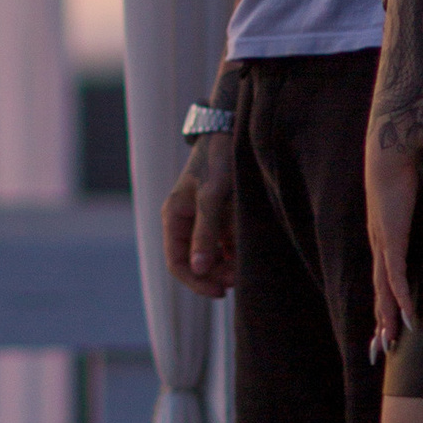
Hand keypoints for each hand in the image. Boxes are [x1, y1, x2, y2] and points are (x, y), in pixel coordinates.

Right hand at [161, 137, 235, 294]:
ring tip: (245, 268)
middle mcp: (187, 223)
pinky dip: (236, 255)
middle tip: (239, 279)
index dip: (195, 281)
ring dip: (227, 268)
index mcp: (174, 218)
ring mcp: (205, 222)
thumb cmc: (217, 159)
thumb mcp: (211, 195)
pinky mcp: (223, 219)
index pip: (177, 263)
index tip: (220, 291)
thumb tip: (199, 269)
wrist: (232, 131)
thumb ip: (205, 232)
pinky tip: (248, 256)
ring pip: (212, 258)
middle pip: (195, 264)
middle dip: (215, 275)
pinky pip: (226, 247)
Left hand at [364, 122, 418, 357]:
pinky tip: (408, 318)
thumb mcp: (410, 196)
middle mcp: (379, 246)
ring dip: (388, 320)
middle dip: (381, 323)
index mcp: (383, 239)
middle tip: (380, 351)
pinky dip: (401, 299)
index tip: (383, 327)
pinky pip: (397, 276)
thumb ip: (416, 208)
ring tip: (391, 344)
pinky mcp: (392, 238)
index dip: (384, 305)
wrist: (388, 150)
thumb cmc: (401, 167)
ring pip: (384, 292)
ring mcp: (384, 244)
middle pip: (379, 294)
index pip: (382, 280)